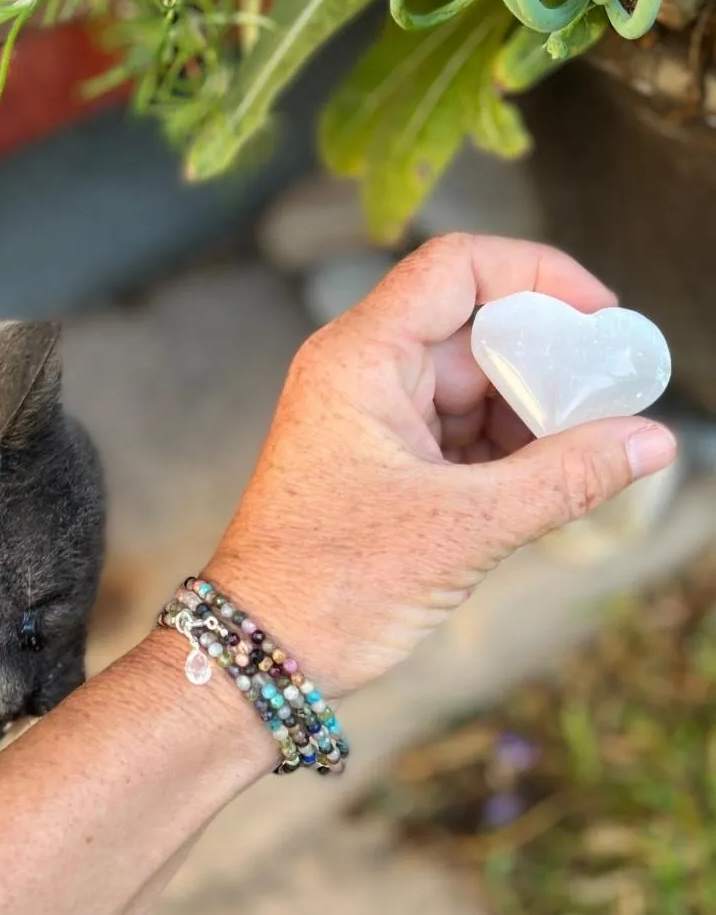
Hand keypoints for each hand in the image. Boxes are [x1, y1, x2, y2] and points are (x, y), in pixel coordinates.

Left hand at [204, 233, 676, 697]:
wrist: (264, 647)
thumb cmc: (332, 582)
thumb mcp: (464, 527)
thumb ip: (565, 477)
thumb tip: (651, 440)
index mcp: (360, 358)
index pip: (455, 267)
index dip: (537, 274)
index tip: (598, 316)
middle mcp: (360, 372)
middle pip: (473, 328)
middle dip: (548, 361)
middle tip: (614, 400)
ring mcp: (369, 415)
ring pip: (471, 384)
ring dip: (532, 411)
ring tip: (589, 449)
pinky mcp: (382, 458)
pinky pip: (457, 429)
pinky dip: (506, 446)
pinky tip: (551, 476)